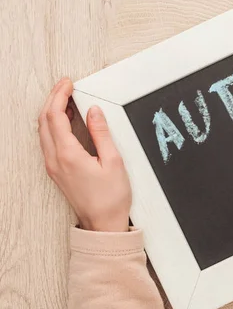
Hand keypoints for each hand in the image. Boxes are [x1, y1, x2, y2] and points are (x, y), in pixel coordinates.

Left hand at [38, 78, 131, 231]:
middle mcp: (55, 160)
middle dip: (53, 99)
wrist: (103, 224)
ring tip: (67, 100)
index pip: (55, 116)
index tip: (68, 84)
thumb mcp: (113, 161)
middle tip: (65, 86)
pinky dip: (54, 125)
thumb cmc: (110, 198)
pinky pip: (48, 141)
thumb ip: (101, 134)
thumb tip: (93, 113)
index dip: (60, 96)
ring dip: (52, 112)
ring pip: (44, 131)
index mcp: (68, 155)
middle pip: (44, 121)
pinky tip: (66, 122)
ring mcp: (53, 166)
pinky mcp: (57, 171)